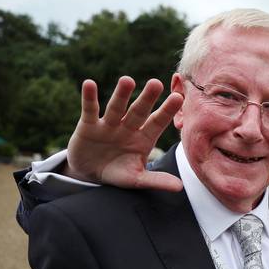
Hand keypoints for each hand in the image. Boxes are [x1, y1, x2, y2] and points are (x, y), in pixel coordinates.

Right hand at [64, 77, 183, 191]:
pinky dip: (89, 98)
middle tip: (156, 83)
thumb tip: (179, 187)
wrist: (90, 174)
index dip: (167, 111)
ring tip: (127, 80)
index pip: (158, 123)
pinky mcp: (89, 125)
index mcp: (143, 138)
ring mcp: (109, 124)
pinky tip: (89, 84)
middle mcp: (128, 127)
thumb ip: (156, 180)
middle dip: (147, 98)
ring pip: (116, 107)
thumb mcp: (137, 179)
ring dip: (121, 95)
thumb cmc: (118, 173)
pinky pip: (90, 109)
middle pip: (139, 111)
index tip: (179, 97)